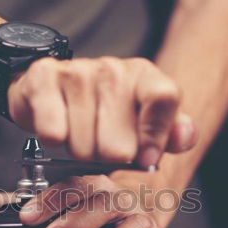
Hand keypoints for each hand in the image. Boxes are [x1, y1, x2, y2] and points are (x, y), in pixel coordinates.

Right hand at [8, 57, 196, 168]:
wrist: (54, 91)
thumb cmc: (104, 113)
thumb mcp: (145, 123)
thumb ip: (171, 133)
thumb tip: (184, 137)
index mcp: (144, 76)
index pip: (164, 98)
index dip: (155, 136)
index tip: (146, 159)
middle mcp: (112, 69)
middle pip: (119, 145)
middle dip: (107, 158)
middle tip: (101, 145)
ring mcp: (77, 71)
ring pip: (83, 147)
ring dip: (79, 151)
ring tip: (78, 135)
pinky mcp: (44, 78)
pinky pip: (53, 133)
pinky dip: (53, 141)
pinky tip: (57, 127)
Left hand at [19, 174, 184, 227]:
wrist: (135, 218)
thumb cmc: (91, 217)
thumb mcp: (59, 208)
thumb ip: (23, 208)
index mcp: (95, 188)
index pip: (74, 186)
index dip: (50, 199)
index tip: (26, 217)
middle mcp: (122, 202)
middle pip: (103, 204)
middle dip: (75, 222)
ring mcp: (145, 225)